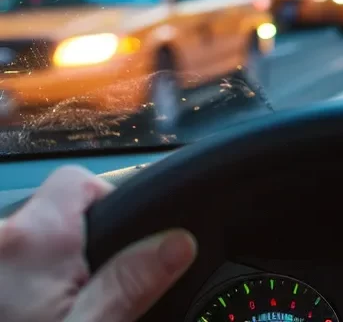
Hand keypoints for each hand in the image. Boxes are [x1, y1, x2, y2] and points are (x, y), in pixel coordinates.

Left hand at [0, 165, 196, 321]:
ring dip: (47, 274)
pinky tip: (32, 314)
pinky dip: (24, 288)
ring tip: (58, 314)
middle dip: (77, 252)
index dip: (107, 203)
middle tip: (91, 298)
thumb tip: (177, 241)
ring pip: (26, 253)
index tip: (123, 242)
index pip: (76, 183)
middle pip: (51, 221)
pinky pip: (10, 275)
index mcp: (33, 242)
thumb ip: (129, 284)